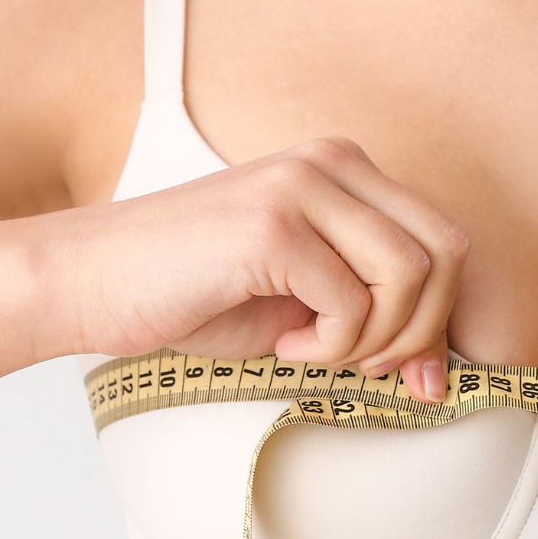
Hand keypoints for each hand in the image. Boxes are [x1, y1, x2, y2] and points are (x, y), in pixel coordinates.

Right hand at [57, 136, 470, 403]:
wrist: (91, 281)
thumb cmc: (192, 293)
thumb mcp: (302, 298)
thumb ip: (372, 308)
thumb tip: (437, 371)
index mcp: (343, 168)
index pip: (444, 239)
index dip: (443, 317)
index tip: (419, 377)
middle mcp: (330, 162)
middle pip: (446, 252)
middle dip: (419, 330)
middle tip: (363, 366)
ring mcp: (301, 186)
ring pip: (410, 276)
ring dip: (372, 340)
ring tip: (313, 350)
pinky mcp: (272, 225)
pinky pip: (352, 305)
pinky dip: (327, 348)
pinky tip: (281, 346)